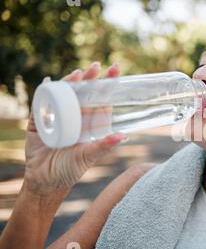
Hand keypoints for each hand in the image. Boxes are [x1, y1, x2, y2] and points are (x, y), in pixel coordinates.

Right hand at [23, 62, 127, 196]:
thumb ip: (104, 146)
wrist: (44, 182)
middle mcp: (75, 117)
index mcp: (89, 124)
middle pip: (83, 93)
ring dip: (70, 82)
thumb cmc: (70, 170)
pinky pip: (41, 103)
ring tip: (78, 73)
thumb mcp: (88, 156)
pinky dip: (43, 92)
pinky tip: (47, 82)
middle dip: (90, 79)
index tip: (116, 70)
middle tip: (97, 66)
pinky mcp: (39, 121)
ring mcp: (56, 117)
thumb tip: (124, 136)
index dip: (107, 86)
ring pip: (64, 94)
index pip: (100, 100)